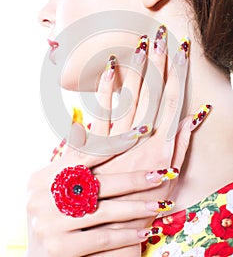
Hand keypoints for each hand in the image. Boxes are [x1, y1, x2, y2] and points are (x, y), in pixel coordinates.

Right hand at [26, 130, 179, 256]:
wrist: (35, 254)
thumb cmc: (52, 211)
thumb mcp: (55, 184)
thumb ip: (71, 160)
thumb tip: (83, 125)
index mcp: (42, 178)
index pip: (84, 155)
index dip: (114, 143)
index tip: (140, 132)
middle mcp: (42, 198)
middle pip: (97, 184)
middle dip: (133, 179)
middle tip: (160, 174)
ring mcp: (49, 224)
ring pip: (104, 212)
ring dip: (136, 208)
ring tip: (161, 204)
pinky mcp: (59, 249)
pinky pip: (102, 240)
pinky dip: (126, 235)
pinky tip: (145, 232)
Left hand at [85, 29, 209, 255]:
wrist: (106, 224)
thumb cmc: (141, 201)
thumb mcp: (170, 177)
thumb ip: (181, 145)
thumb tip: (196, 114)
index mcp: (160, 147)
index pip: (173, 101)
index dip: (178, 73)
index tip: (181, 49)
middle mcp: (140, 140)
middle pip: (152, 94)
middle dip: (158, 63)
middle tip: (161, 35)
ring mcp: (116, 142)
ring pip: (129, 98)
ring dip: (136, 69)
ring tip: (140, 43)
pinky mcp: (95, 145)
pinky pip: (101, 112)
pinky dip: (106, 89)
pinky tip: (108, 68)